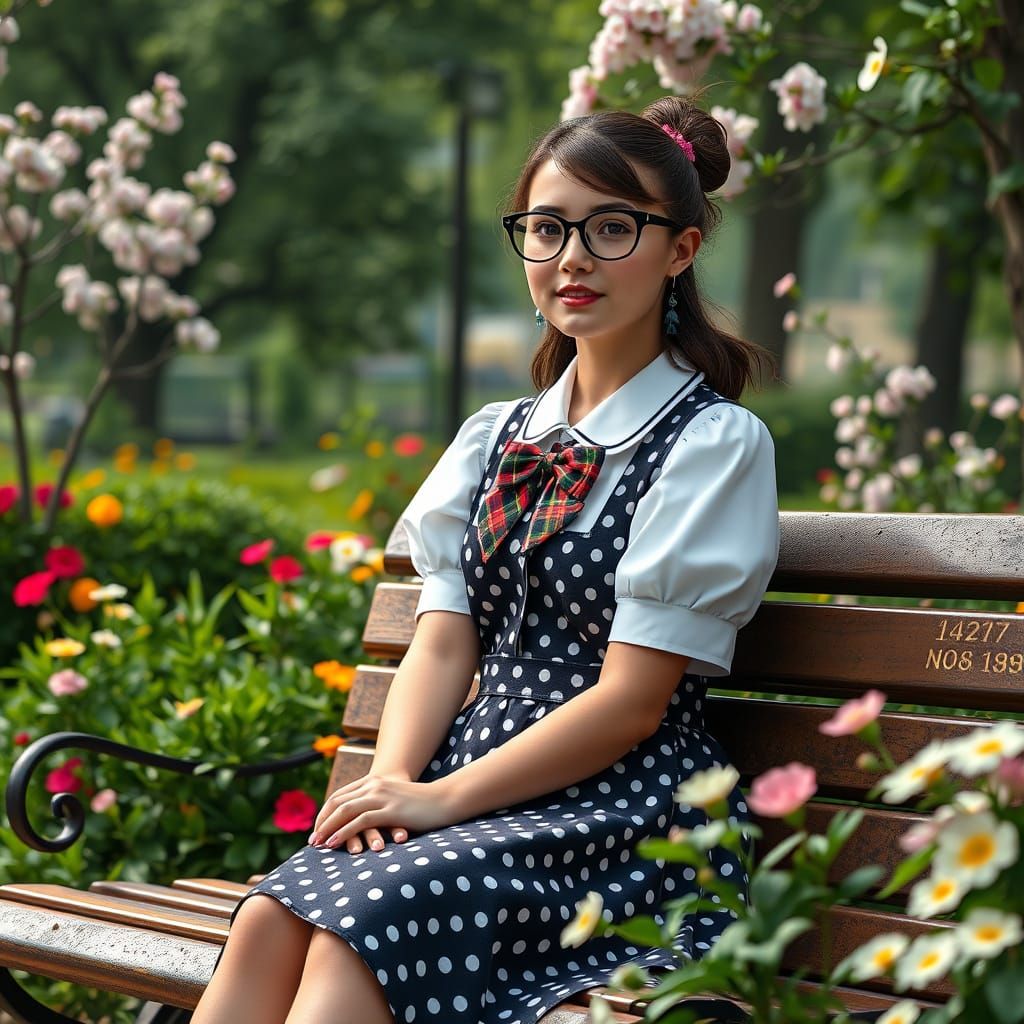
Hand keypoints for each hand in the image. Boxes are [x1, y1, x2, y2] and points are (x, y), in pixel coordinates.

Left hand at [308, 773, 457, 853]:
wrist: (445, 799)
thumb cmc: (421, 805)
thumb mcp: (395, 800)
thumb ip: (378, 805)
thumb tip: (362, 822)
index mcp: (374, 781)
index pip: (340, 795)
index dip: (325, 813)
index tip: (317, 829)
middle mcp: (375, 785)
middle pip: (338, 802)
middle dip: (322, 822)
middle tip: (312, 840)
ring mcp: (383, 796)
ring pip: (346, 810)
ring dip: (328, 828)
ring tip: (318, 844)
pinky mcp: (391, 810)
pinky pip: (361, 821)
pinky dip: (344, 832)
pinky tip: (335, 843)